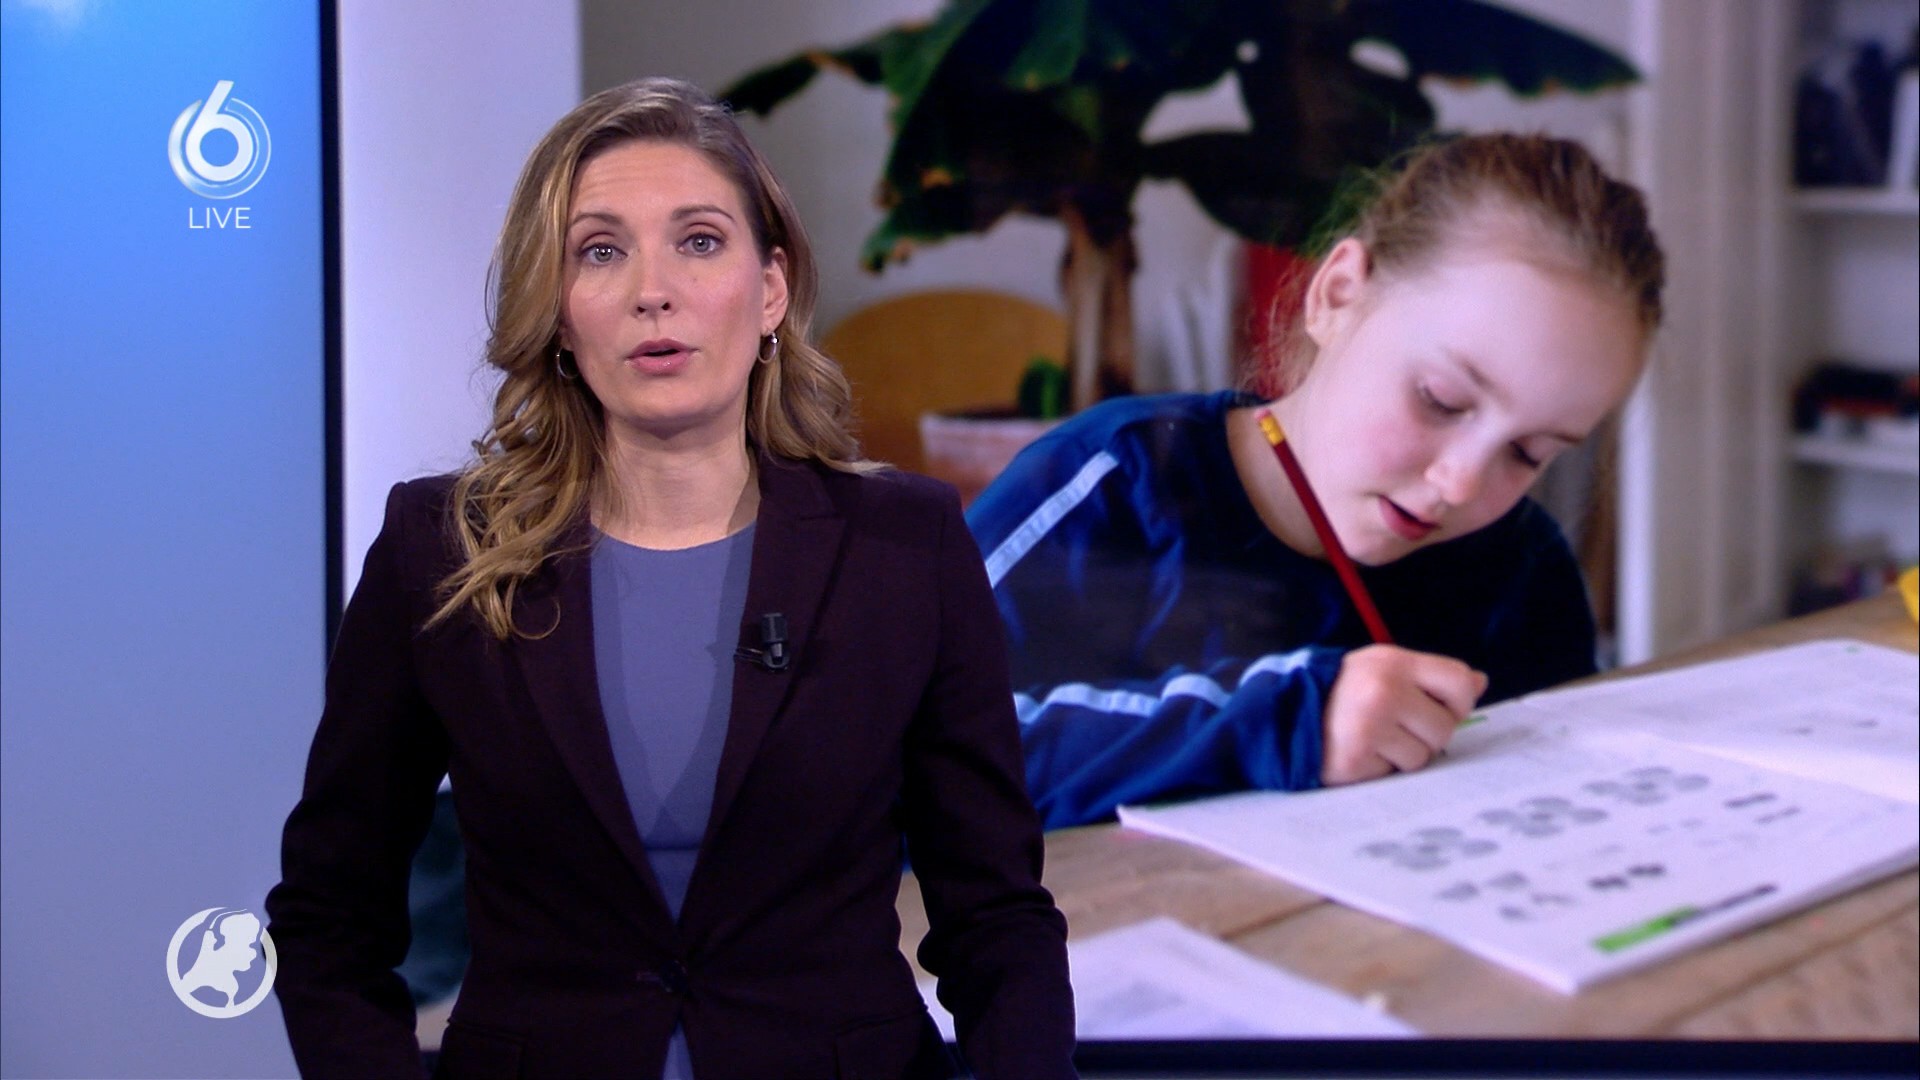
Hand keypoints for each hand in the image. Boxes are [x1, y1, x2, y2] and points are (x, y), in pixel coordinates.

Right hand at [1320, 645, 1488, 785]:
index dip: (1458, 701)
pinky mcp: (1357, 758)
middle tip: (1394, 726)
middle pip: (1445, 727)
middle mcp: (1384, 690)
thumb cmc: (1343, 692)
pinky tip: (1359, 753)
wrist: (1284, 714)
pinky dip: (1380, 769)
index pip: (1459, 681)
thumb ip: (1429, 677)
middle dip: (1426, 734)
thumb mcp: (1383, 669)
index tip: (1437, 707)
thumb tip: (1479, 683)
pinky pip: (1394, 774)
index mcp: (1394, 663)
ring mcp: (1369, 726)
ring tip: (1373, 739)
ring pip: (1423, 757)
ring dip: (1403, 755)